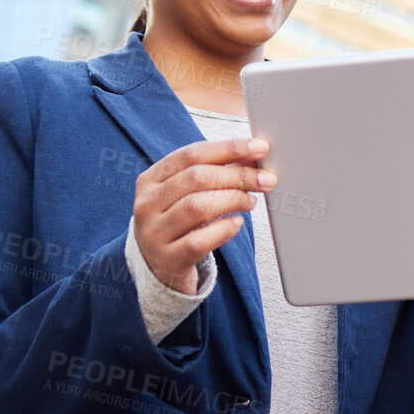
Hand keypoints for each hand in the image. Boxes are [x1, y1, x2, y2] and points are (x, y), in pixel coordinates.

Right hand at [132, 137, 275, 293]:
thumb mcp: (189, 192)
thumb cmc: (180, 221)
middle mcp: (147, 203)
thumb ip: (217, 171)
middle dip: (238, 175)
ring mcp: (154, 232)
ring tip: (251, 201)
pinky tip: (237, 223)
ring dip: (233, 200)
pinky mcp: (168, 258)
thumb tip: (254, 154)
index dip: (230, 148)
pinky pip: (199, 240)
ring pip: (197, 206)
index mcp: (151, 178)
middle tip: (266, 179)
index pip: (192, 154)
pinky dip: (224, 229)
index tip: (261, 147)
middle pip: (197, 178)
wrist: (160, 265)